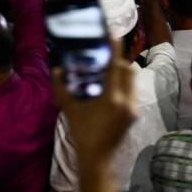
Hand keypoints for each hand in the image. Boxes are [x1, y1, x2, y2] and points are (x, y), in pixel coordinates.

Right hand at [52, 41, 136, 159]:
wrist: (97, 158)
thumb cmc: (82, 132)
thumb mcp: (69, 109)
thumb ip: (61, 88)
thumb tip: (57, 69)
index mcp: (112, 98)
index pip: (116, 66)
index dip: (115, 48)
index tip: (112, 34)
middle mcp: (126, 100)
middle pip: (127, 70)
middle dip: (118, 59)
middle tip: (106, 52)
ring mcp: (133, 107)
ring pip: (132, 80)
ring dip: (122, 70)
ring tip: (108, 67)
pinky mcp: (134, 113)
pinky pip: (132, 90)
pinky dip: (124, 82)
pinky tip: (111, 84)